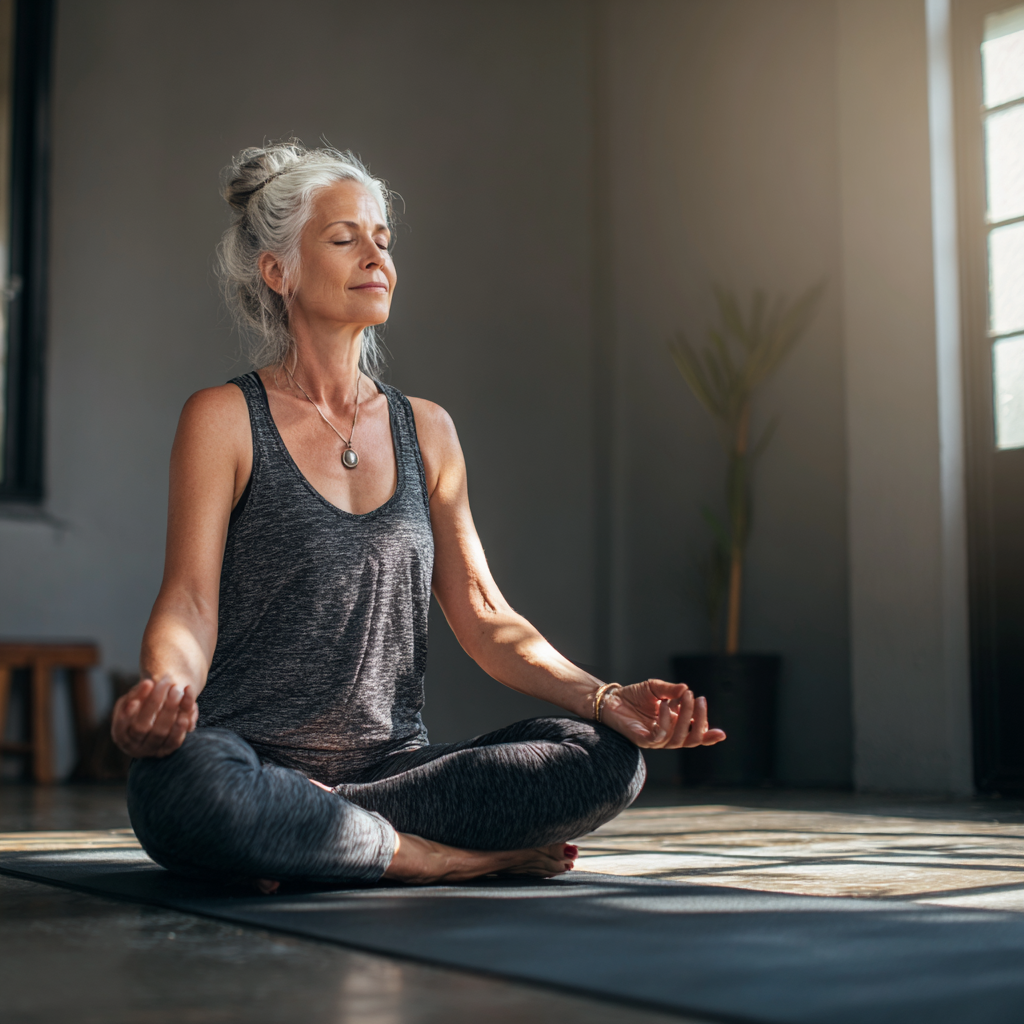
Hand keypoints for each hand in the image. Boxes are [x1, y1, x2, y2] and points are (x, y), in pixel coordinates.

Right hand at [111, 677, 196, 757]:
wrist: (156, 723)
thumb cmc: (141, 708)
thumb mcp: (133, 701)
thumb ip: (136, 695)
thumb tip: (148, 684)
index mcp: (120, 734)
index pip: (122, 724)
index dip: (129, 710)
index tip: (142, 689)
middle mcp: (134, 747)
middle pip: (142, 727)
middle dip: (154, 702)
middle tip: (165, 681)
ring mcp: (151, 750)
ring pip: (160, 732)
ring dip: (170, 710)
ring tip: (177, 690)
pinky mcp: (167, 750)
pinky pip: (176, 739)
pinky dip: (181, 723)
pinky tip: (190, 707)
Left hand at [600, 679, 726, 749]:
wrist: (610, 699)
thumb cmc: (634, 695)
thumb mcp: (656, 688)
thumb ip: (671, 690)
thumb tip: (687, 689)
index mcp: (675, 725)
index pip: (695, 735)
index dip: (709, 736)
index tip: (721, 734)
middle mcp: (667, 735)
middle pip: (691, 739)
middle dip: (700, 720)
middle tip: (699, 698)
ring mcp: (655, 740)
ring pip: (678, 738)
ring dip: (685, 717)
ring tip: (685, 696)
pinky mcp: (642, 740)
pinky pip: (659, 736)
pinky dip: (665, 721)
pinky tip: (665, 705)